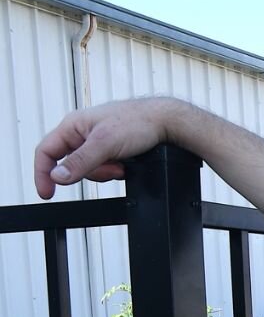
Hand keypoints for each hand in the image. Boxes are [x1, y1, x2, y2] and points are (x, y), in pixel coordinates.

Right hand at [34, 99, 183, 198]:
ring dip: (107, 171)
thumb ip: (80, 161)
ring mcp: (96, 142)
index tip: (47, 193)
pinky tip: (126, 163)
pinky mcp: (110, 149)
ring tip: (122, 163)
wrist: (166, 123)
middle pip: (70, 164)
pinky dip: (115, 170)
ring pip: (90, 169)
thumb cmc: (137, 122)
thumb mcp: (105, 144)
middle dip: (92, 172)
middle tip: (112, 168)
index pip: (46, 152)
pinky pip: (104, 168)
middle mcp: (81, 133)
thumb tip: (57, 176)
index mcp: (72, 126)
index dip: (42, 174)